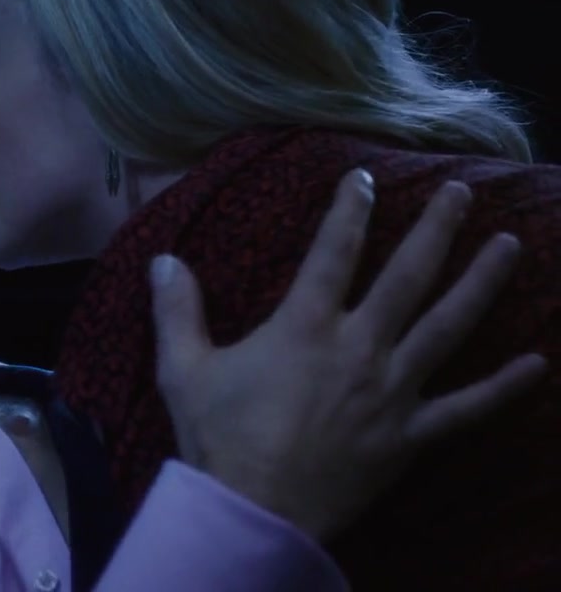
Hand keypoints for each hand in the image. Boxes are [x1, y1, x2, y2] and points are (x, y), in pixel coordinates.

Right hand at [149, 168, 547, 539]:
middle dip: (436, 230)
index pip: (333, 253)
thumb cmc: (218, 436)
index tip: (364, 178)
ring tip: (509, 246)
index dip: (350, 211)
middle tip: (461, 193)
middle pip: (407, 278)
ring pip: (447, 327)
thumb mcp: (182, 368)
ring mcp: (391, 391)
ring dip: (480, 284)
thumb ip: (177, 310)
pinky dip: (501, 389)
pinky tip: (535, 365)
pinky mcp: (409, 435)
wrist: (254, 509)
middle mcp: (358, 348)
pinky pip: (464, 410)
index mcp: (304, 327)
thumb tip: (164, 260)